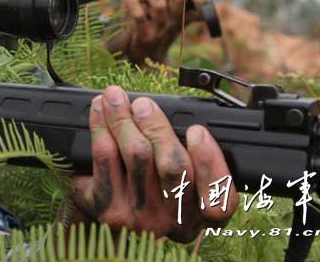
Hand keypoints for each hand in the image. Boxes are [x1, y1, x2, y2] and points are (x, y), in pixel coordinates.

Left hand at [66, 86, 235, 241]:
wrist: (107, 209)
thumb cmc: (149, 183)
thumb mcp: (178, 175)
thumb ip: (187, 151)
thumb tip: (172, 113)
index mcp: (200, 214)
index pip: (220, 200)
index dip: (210, 162)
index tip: (197, 131)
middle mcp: (174, 221)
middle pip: (174, 167)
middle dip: (157, 127)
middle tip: (143, 105)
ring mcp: (140, 218)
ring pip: (138, 155)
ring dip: (124, 119)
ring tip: (115, 98)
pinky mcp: (108, 208)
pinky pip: (105, 158)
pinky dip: (101, 126)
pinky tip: (99, 110)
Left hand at [108, 0, 206, 63]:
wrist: (142, 52)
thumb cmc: (152, 22)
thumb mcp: (161, 6)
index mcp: (183, 16)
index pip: (202, 10)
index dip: (202, 0)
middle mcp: (174, 23)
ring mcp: (159, 29)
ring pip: (158, 4)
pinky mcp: (143, 34)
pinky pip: (139, 15)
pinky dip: (133, 0)